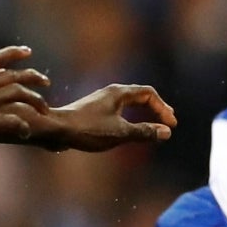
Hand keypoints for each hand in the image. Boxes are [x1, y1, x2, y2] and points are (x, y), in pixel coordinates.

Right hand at [0, 46, 49, 164]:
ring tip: (44, 109)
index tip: (27, 51)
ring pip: (17, 93)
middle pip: (10, 75)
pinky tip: (25, 133)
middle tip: (46, 81)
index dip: (11, 53)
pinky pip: (14, 120)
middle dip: (32, 76)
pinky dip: (23, 126)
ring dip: (34, 100)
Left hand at [1, 83, 178, 150]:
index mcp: (119, 93)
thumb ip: (144, 132)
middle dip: (155, 107)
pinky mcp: (93, 111)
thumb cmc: (87, 130)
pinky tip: (127, 130)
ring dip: (142, 112)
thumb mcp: (120, 133)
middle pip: (139, 95)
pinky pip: (118, 110)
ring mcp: (101, 101)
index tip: (170, 124)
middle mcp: (110, 93)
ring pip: (128, 102)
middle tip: (167, 120)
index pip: (149, 93)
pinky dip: (130, 117)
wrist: (56, 130)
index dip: (163, 107)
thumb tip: (166, 132)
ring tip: (151, 125)